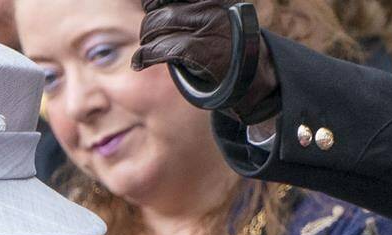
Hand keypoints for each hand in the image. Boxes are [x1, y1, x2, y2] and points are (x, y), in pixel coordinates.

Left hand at [132, 0, 279, 123]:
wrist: (251, 71)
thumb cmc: (224, 39)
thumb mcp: (210, 14)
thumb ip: (187, 7)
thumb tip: (148, 3)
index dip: (154, 0)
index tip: (151, 7)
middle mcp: (213, 3)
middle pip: (160, 8)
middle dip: (149, 25)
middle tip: (149, 35)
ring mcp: (209, 24)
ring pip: (157, 25)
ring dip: (146, 41)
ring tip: (147, 50)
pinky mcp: (203, 49)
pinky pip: (161, 48)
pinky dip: (145, 57)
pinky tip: (140, 62)